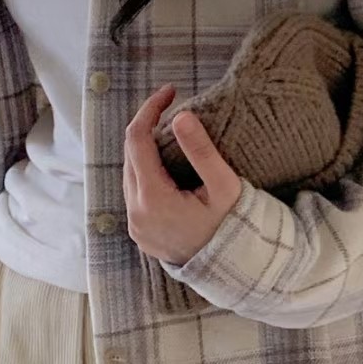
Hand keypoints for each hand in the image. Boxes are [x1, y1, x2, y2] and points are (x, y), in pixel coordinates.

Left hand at [123, 87, 242, 265]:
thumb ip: (202, 151)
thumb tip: (181, 115)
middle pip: (130, 155)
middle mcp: (135, 212)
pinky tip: (167, 169)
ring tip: (171, 138)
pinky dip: (146, 174)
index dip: (150, 109)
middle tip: (172, 109)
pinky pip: (134, 193)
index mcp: (153, 198)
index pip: (137, 139)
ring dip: (145, 151)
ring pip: (130, 173)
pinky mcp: (138, 232)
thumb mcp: (224, 187)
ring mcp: (134, 224)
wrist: (231, 271)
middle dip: (147, 128)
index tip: (170, 92)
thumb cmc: (232, 228)